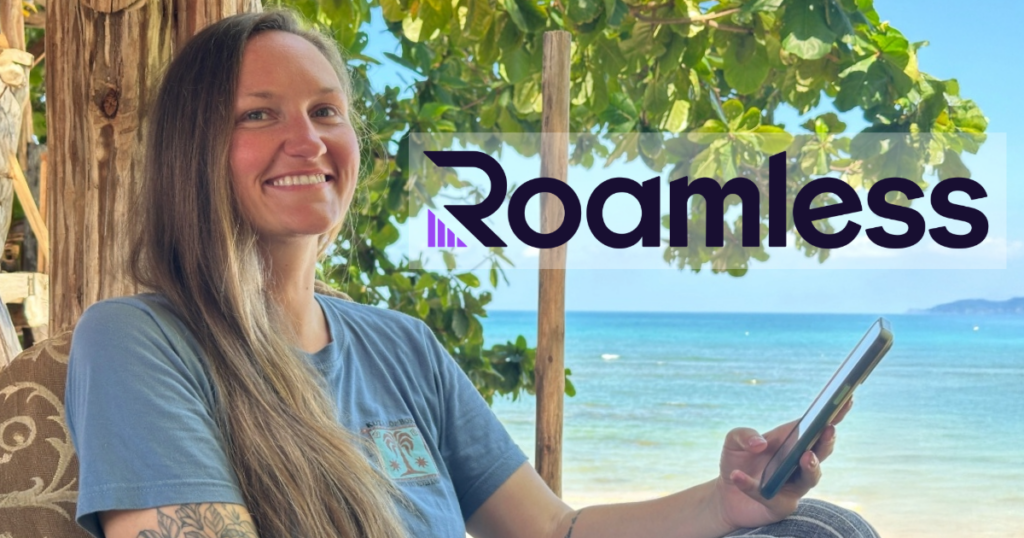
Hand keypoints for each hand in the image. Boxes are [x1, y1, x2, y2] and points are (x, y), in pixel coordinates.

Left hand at [709, 399, 852, 530]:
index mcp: (791, 442)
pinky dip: (752, 486)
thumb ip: (743, 435)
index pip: (816, 427)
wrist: (725, 494)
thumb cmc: (737, 462)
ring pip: (810, 478)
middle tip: (828, 429)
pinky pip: (771, 497)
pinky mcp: (780, 506)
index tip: (846, 399)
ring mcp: (794, 486)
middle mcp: (799, 464)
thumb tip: (760, 444)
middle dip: (826, 441)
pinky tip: (738, 477)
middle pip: (821, 452)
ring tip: (805, 456)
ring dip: (811, 467)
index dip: (833, 414)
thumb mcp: (734, 441)